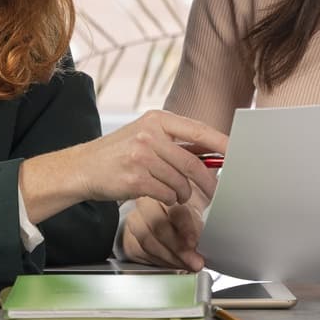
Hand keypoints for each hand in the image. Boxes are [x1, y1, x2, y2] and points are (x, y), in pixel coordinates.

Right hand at [21, 110, 227, 221]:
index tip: (238, 154)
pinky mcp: (136, 179)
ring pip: (181, 183)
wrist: (82, 168)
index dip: (221, 144)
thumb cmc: (118, 154)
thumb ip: (176, 142)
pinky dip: (169, 200)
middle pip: (194, 163)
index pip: (199, 131)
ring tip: (177, 195)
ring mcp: (142, 156)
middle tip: (216, 193)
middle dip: (209, 182)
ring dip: (184, 194)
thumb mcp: (146, 136)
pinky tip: (159, 196)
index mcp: (156, 120)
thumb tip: (214, 152)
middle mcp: (150, 135)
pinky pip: (167, 194)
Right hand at [121, 196, 205, 270]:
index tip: (194, 241)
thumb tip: (219, 225)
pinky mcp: (129, 238)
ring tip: (188, 264)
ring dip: (172, 257)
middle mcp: (146, 203)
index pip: (174, 208)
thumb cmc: (183, 210)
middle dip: (180, 248)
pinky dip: (161, 261)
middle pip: (159, 226)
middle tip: (195, 260)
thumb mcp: (199, 206)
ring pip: (149, 241)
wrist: (160, 217)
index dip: (185, 226)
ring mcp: (135, 220)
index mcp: (167, 190)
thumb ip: (206, 213)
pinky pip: (142, 252)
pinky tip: (174, 263)